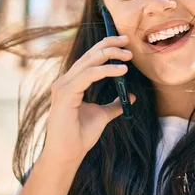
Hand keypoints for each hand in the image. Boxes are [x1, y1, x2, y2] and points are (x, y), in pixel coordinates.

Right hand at [42, 35, 135, 165]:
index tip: (124, 44)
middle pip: (89, 54)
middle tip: (127, 41)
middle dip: (109, 44)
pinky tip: (122, 70)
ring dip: (110, 55)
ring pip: (89, 61)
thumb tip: (130, 95)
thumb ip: (114, 104)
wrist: (68, 154)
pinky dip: (106, 70)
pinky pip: (88, 74)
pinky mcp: (65, 93)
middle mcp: (65, 81)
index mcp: (72, 83)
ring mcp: (63, 86)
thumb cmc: (80, 135)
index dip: (106, 46)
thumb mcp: (103, 115)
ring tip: (128, 57)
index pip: (89, 58)